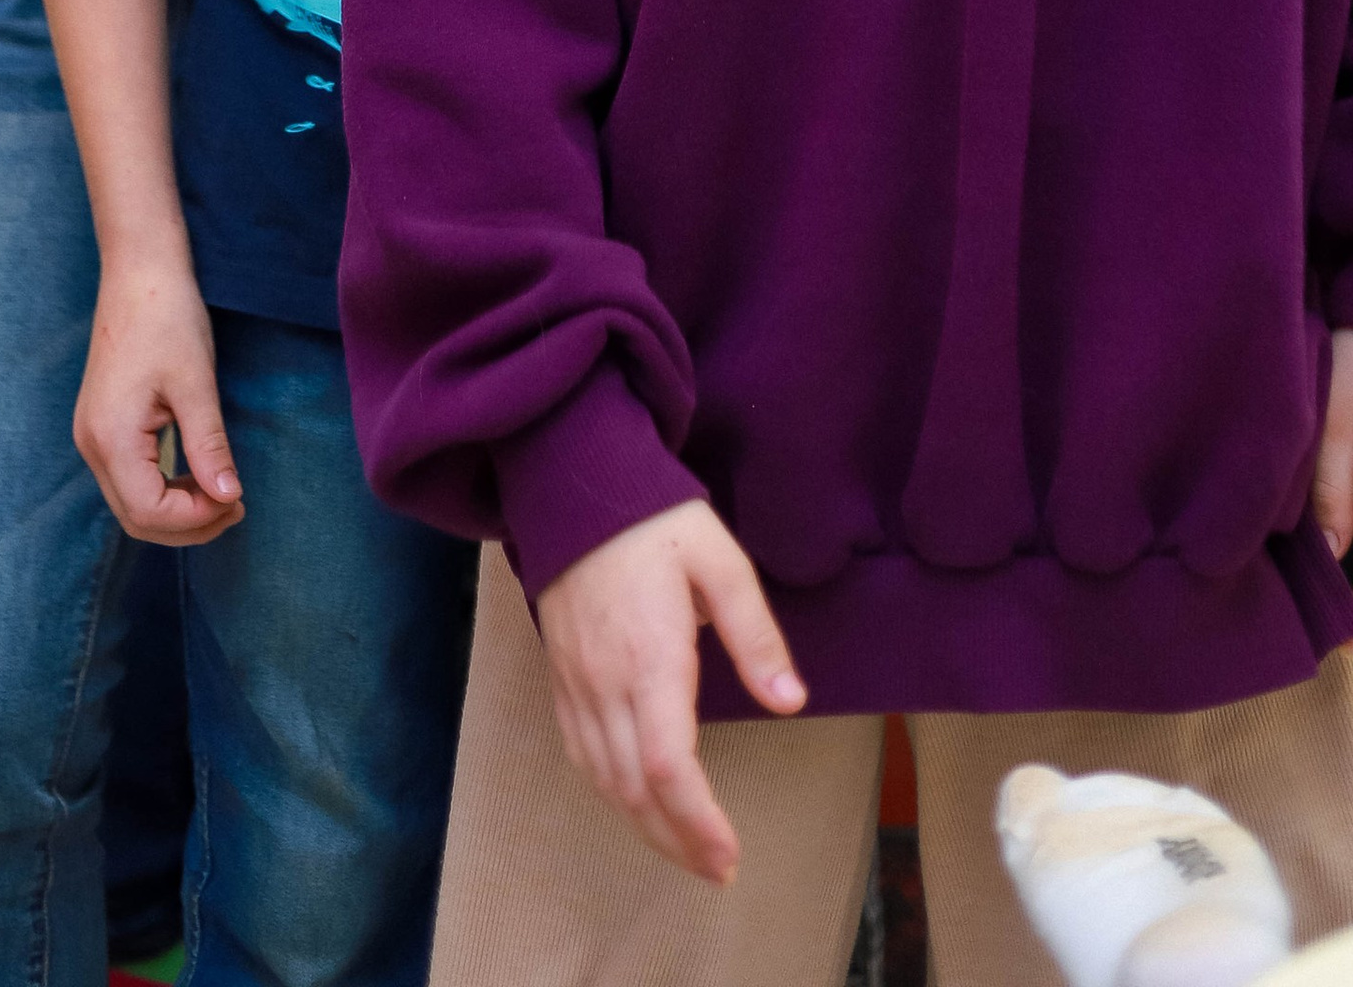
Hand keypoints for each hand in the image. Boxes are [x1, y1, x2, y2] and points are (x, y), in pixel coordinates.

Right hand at [73, 248, 243, 546]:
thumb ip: (208, 446)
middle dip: (188, 524)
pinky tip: (195, 476)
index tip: (237, 501)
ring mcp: (92, 436)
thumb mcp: (195, 383)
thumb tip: (230, 497)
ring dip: (177, 510)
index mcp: (110, 437)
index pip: (148, 512)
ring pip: (131, 502)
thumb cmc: (168, 317)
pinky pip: (129, 478)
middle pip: (136, 517)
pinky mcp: (102, 425)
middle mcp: (91, 444)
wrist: (139, 270)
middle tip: (236, 507)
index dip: (196, 519)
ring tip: (223, 495)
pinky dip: (163, 489)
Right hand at [535, 503, 804, 884]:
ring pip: (605, 780)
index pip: (670, 767)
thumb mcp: (720, 561)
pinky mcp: (561, 676)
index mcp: (651, 658)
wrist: (572, 482)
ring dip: (644, 826)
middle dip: (677, 841)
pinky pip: (579, 753)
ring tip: (685, 850)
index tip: (729, 855)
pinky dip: (609, 792)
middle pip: (636, 790)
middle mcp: (607, 683)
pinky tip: (634, 802)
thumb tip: (792, 702)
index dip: (698, 822)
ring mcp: (577, 683)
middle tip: (717, 869)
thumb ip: (756, 634)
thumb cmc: (653, 519)